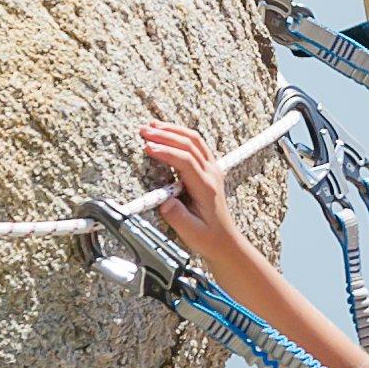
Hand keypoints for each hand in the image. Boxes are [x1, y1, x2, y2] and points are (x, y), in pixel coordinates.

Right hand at [140, 121, 251, 266]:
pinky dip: (180, 135)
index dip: (166, 152)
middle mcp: (211, 174)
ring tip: (151, 126)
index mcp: (206, 187)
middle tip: (144, 131)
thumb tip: (164, 202)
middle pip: (191, 144)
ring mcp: (212, 170)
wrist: (224, 241)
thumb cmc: (208, 237)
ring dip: (173, 130)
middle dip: (166, 134)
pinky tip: (166, 132)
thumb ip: (177, 216)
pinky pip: (196, 145)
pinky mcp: (208, 170)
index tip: (147, 148)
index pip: (187, 161)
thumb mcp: (191, 232)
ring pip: (195, 140)